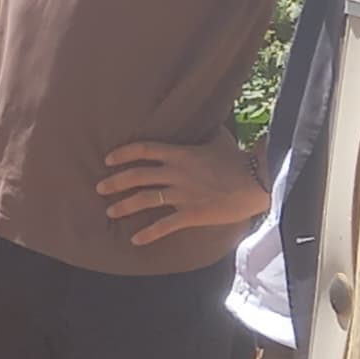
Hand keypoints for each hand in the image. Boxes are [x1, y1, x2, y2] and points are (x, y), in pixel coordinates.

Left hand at [97, 136, 268, 247]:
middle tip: (99, 187)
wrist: (260, 182)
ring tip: (110, 211)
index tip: (107, 159)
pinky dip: (148, 233)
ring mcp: (183, 194)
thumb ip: (205, 132)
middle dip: (115, 182)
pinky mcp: (192, 214)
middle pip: (137, 176)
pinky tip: (135, 240)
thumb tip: (205, 118)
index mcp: (180, 154)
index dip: (123, 154)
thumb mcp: (220, 140)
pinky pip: (165, 225)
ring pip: (145, 199)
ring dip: (124, 206)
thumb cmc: (240, 160)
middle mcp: (176, 173)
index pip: (143, 150)